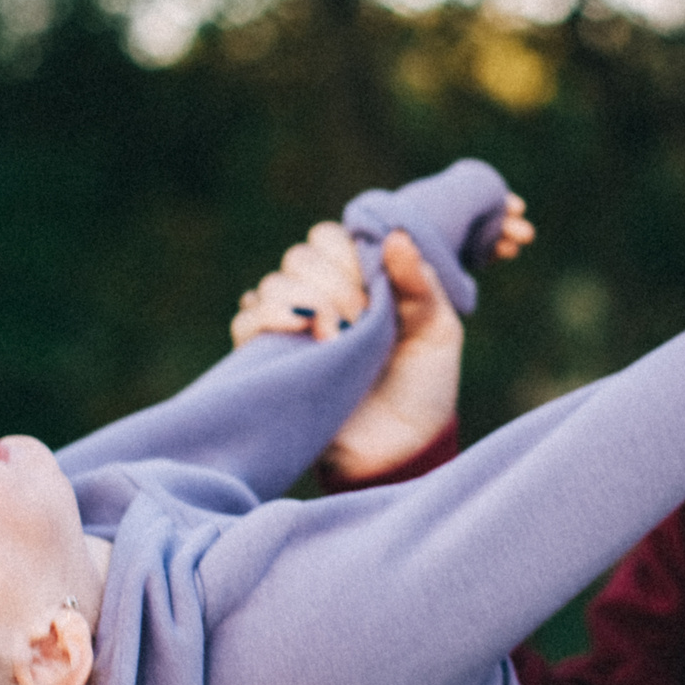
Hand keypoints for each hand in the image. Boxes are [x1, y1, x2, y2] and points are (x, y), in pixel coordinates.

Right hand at [230, 195, 532, 480]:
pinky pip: (246, 322)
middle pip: (298, 259)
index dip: (345, 253)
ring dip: (304, 304)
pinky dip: (266, 319)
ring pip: (271, 286)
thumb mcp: (438, 330)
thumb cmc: (424, 386)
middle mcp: (319, 298)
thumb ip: (419, 282)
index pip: (328, 238)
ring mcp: (292, 329)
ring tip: (336, 338)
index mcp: (357, 280)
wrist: (402, 449)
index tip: (373, 285)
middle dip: (331, 284)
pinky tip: (300, 335)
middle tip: (359, 320)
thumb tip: (394, 235)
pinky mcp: (269, 360)